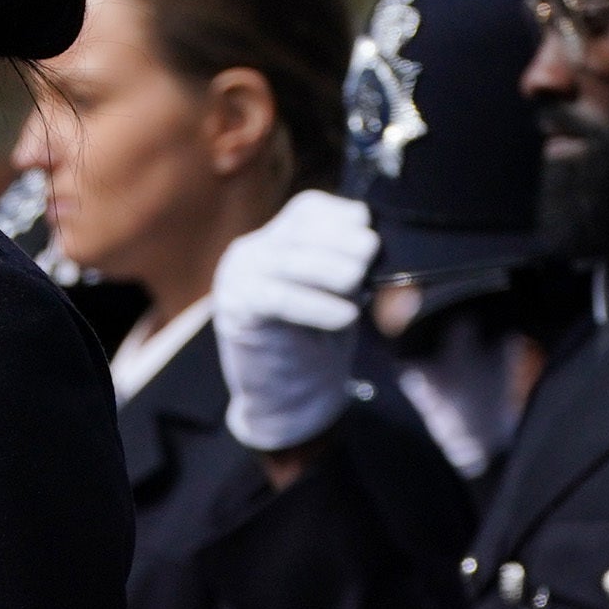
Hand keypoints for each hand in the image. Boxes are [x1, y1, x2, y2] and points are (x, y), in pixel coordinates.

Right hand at [214, 192, 379, 453]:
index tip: (370, 231)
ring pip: (289, 261)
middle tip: (371, 255)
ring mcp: (237, 278)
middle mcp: (251, 251)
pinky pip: (277, 298)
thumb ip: (346, 261)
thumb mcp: (336, 292)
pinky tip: (345, 315)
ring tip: (358, 283)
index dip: (343, 215)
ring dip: (331, 269)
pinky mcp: (235, 309)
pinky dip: (315, 305)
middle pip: (300, 231)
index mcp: (274, 239)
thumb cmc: (316, 342)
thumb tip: (373, 240)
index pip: (308, 208)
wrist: (286, 399)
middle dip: (341, 240)